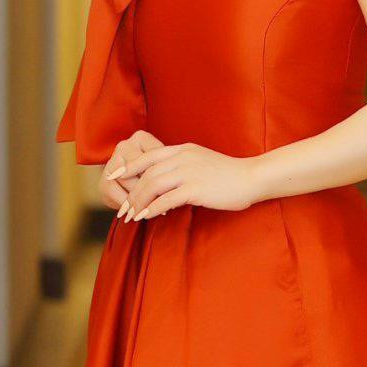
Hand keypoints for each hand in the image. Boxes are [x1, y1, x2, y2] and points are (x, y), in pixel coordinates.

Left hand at [104, 140, 260, 220]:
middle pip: (147, 173)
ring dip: (138, 201)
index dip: (129, 166)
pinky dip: (152, 208)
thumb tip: (167, 180)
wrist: (252, 178)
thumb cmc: (229, 174)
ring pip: (153, 185)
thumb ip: (184, 166)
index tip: (114, 176)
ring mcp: (189, 172)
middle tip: (122, 207)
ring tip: (131, 215)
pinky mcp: (196, 188)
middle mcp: (183, 157)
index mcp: (183, 149)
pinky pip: (166, 199)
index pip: (148, 155)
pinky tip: (146, 217)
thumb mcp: (202, 162)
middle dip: (131, 191)